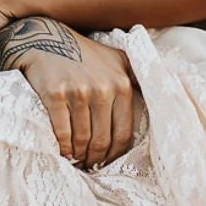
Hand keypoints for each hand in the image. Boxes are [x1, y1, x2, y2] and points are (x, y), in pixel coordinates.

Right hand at [0, 17, 137, 166]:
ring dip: (79, 156)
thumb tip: (160, 96)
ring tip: (76, 161)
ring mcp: (79, 92)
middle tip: (89, 166)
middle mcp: (103, 88)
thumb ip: (137, 77)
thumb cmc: (84, 53)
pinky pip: (62, 133)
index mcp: (122, 84)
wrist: (45, 39)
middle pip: (102, 141)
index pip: (124, 133)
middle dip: (96, 159)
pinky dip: (63, 148)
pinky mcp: (55, 95)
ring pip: (82, 140)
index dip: (115, 154)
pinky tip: (63, 151)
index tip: (106, 161)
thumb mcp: (117, 58)